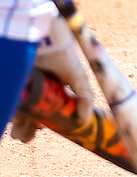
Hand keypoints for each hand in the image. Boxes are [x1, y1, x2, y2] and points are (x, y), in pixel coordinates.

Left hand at [10, 17, 95, 142]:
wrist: (46, 40)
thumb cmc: (63, 56)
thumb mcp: (78, 76)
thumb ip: (85, 97)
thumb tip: (84, 121)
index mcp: (56, 90)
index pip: (50, 112)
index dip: (48, 123)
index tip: (43, 130)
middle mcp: (40, 90)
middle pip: (33, 115)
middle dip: (29, 129)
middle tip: (26, 137)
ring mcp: (27, 87)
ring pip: (21, 113)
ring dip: (19, 126)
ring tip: (18, 133)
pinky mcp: (16, 84)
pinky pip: (12, 103)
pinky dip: (12, 114)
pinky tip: (13, 120)